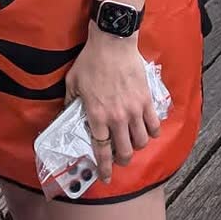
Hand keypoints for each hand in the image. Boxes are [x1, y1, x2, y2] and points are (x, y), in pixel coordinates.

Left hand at [65, 30, 159, 183]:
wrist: (112, 42)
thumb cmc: (90, 60)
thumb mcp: (72, 82)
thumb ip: (70, 102)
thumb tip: (66, 114)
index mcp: (97, 114)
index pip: (102, 149)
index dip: (104, 167)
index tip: (105, 177)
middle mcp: (117, 117)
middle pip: (125, 151)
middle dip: (122, 160)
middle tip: (119, 158)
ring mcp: (134, 110)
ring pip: (141, 142)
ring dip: (137, 147)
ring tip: (132, 143)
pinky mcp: (146, 100)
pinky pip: (154, 125)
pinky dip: (152, 132)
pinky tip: (147, 131)